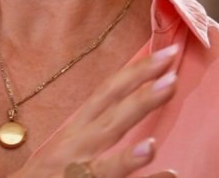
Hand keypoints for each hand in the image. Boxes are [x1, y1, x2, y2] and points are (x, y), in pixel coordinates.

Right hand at [9, 44, 179, 177]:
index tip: (164, 54)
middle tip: (171, 78)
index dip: (134, 73)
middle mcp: (74, 147)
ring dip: (127, 158)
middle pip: (109, 121)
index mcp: (75, 129)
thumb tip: (133, 106)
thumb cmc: (46, 172)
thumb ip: (97, 126)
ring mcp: (76, 174)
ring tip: (152, 146)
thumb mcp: (66, 143)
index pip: (106, 94)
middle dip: (139, 99)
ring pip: (104, 167)